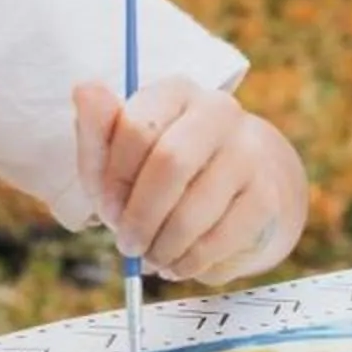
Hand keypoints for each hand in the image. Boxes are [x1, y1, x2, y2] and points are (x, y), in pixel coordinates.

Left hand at [73, 76, 309, 284]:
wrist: (238, 192)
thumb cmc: (162, 173)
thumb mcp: (119, 156)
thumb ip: (97, 130)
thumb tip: (84, 88)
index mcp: (176, 92)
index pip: (135, 129)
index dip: (114, 180)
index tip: (108, 209)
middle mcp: (219, 111)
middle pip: (169, 164)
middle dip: (140, 216)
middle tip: (128, 244)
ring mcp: (249, 152)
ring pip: (193, 210)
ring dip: (162, 246)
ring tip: (152, 257)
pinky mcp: (267, 195)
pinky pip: (220, 238)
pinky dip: (190, 261)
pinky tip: (179, 263)